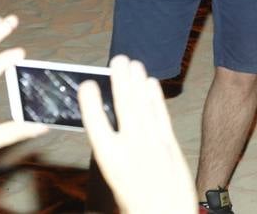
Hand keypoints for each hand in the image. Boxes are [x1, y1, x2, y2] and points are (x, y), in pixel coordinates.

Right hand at [81, 56, 194, 213]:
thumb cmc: (135, 198)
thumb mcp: (115, 175)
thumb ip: (113, 148)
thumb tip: (111, 117)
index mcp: (109, 160)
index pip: (96, 124)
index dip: (90, 102)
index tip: (87, 83)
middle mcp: (130, 148)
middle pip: (124, 107)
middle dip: (121, 81)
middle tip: (118, 58)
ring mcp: (152, 145)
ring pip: (143, 107)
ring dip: (138, 83)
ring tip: (133, 63)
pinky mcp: (169, 145)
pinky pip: (160, 115)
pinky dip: (156, 98)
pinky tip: (151, 83)